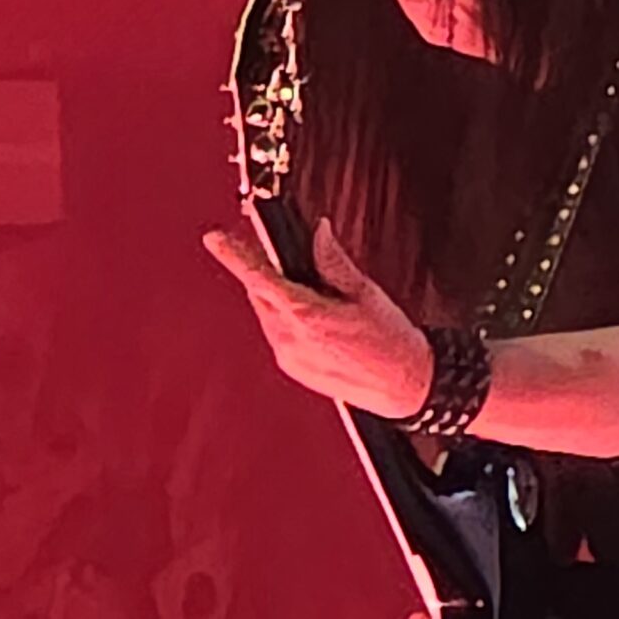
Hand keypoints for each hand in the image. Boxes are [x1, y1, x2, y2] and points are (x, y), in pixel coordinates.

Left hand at [203, 218, 433, 420]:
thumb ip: (333, 261)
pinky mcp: (292, 368)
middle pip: (260, 293)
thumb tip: (318, 232)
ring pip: (267, 313)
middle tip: (282, 254)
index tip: (215, 238)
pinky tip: (314, 316)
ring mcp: (288, 356)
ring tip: (312, 291)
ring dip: (277, 296)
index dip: (235, 256)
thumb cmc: (390, 340)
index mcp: (307, 315)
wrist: (403, 386)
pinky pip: (277, 333)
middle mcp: (290, 338)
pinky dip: (286, 318)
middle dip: (266, 271)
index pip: (260, 278)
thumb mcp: (365, 292)